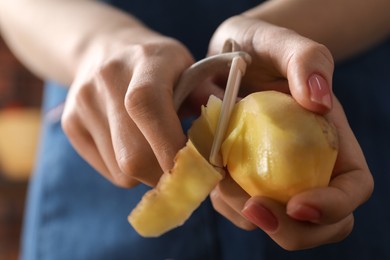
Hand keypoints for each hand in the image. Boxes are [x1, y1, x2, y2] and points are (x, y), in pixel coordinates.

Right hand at [62, 30, 193, 187]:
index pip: (148, 108)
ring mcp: (83, 102)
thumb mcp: (189, 68)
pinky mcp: (70, 123)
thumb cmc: (158, 64)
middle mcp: (107, 79)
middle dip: (165, 175)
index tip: (198, 168)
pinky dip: (128, 171)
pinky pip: (108, 170)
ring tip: (157, 150)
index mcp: (145, 60)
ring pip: (121, 170)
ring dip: (147, 173)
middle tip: (184, 173)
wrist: (106, 49)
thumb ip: (208, 100)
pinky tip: (134, 145)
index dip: (171, 148)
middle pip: (133, 154)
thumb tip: (225, 140)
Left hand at [207, 15, 372, 249]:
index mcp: (329, 140)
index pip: (352, 188)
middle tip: (251, 206)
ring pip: (271, 221)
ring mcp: (273, 176)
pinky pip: (237, 209)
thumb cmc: (258, 46)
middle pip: (316, 223)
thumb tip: (320, 101)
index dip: (334, 207)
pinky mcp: (243, 179)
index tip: (297, 204)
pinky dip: (224, 202)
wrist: (225, 56)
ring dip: (245, 213)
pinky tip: (211, 170)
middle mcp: (305, 165)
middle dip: (287, 229)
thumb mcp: (280, 41)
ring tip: (221, 175)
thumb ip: (307, 60)